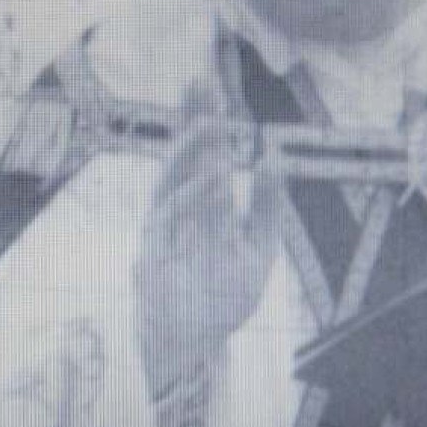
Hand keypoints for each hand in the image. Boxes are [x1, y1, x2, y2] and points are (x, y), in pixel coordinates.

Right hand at [133, 83, 283, 395]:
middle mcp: (180, 210)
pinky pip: (170, 218)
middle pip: (183, 155)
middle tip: (198, 79)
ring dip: (189, 151)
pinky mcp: (155, 254)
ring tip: (212, 124)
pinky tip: (215, 178)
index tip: (208, 82)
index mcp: (203, 204)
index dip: (204, 118)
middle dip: (189, 118)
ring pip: (171, 179)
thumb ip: (266, 208)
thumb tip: (271, 160)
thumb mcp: (258, 250)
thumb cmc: (221, 298)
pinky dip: (192, 196)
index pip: (203, 152)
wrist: (196, 347)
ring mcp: (165, 231)